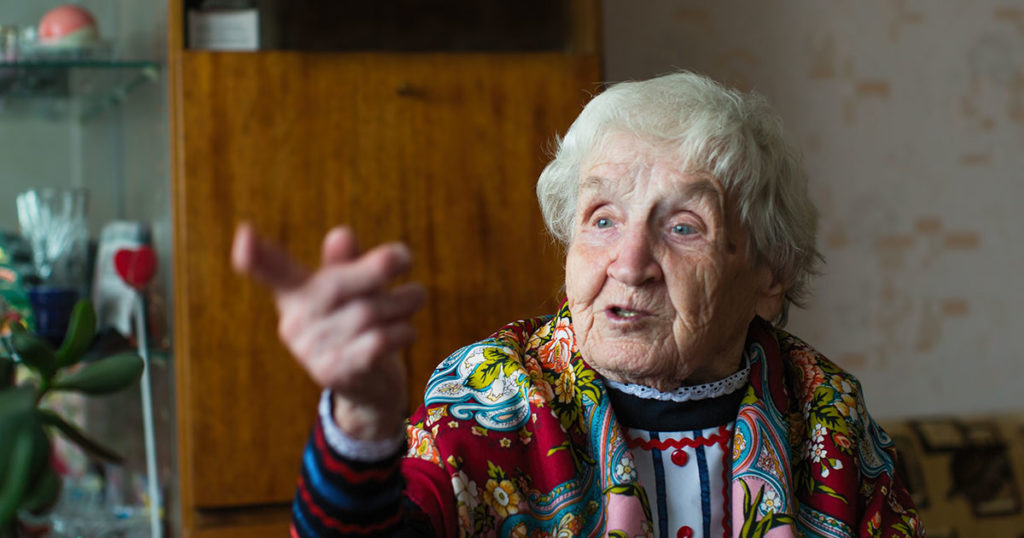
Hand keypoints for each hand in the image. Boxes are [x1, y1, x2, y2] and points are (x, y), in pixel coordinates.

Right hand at [231, 223, 425, 439]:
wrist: (369, 389)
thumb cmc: (361, 324)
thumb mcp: (355, 290)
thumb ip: (348, 262)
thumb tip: (341, 235)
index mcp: (295, 293)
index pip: (270, 271)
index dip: (257, 254)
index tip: (245, 233)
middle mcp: (295, 322)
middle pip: (335, 286)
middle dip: (376, 268)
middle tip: (405, 257)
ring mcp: (312, 351)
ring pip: (368, 313)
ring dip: (402, 302)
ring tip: (413, 298)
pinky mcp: (336, 373)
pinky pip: (379, 341)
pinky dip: (402, 331)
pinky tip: (405, 330)